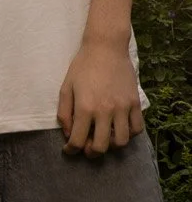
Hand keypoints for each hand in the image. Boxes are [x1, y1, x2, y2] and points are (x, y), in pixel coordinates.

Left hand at [58, 36, 144, 156]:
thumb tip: (68, 133)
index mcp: (85, 107)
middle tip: (87, 149)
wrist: (106, 49)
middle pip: (102, 147)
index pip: (78, 140)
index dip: (72, 149)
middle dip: (91, 153)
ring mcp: (123, 108)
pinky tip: (119, 129)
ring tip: (104, 139)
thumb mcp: (66, 87)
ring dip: (111, 146)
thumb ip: (64, 112)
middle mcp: (105, 111)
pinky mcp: (135, 104)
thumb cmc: (82, 66)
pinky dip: (129, 135)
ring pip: (121, 142)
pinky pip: (137, 129)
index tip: (69, 150)